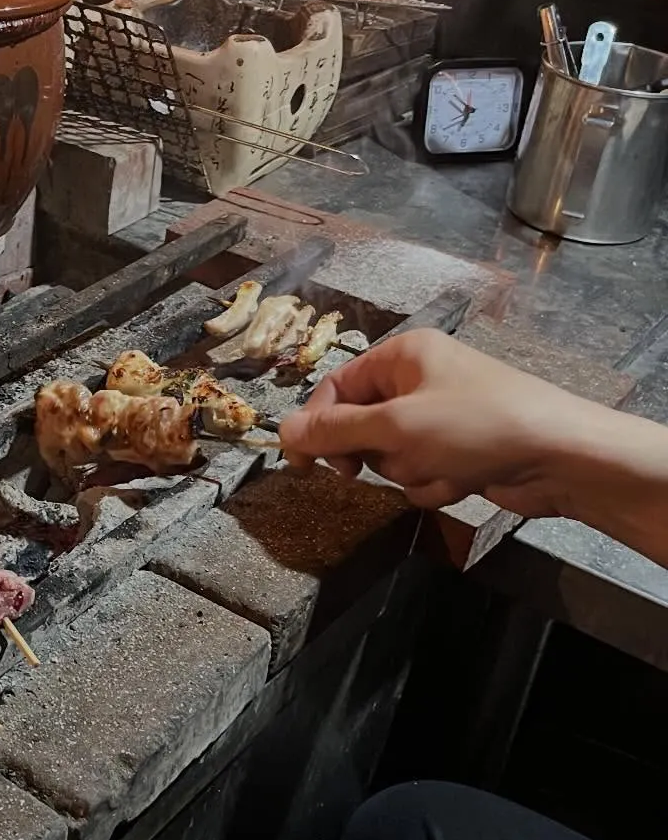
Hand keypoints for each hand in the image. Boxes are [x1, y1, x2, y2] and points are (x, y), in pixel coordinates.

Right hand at [275, 329, 585, 515]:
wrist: (560, 456)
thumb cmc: (476, 427)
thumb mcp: (395, 427)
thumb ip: (333, 431)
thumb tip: (280, 429)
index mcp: (402, 356)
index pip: (336, 388)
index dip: (315, 425)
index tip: (301, 464)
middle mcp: (419, 380)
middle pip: (360, 425)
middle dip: (373, 453)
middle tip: (366, 470)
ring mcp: (440, 417)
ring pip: (390, 455)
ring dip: (407, 472)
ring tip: (441, 468)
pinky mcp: (459, 450)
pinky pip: (421, 472)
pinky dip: (433, 483)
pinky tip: (462, 481)